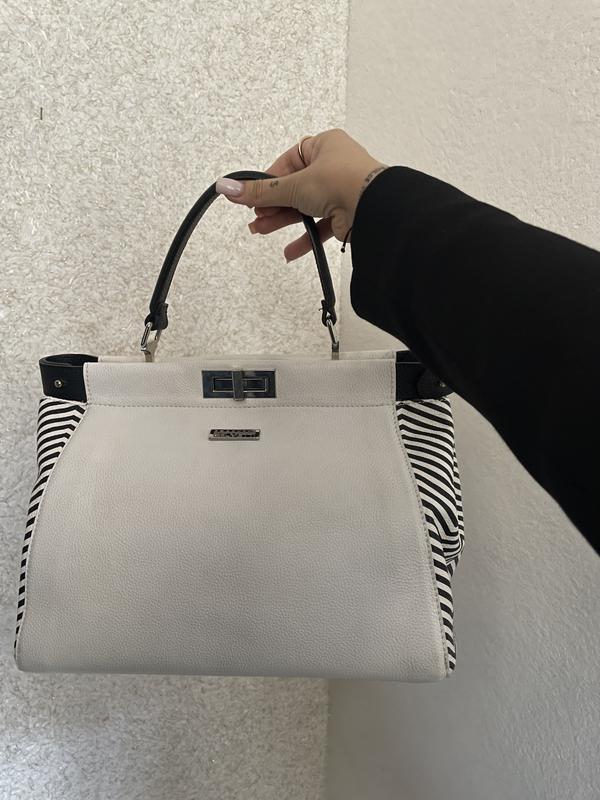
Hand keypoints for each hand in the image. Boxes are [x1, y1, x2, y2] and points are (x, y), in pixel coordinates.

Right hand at [215, 128, 387, 261]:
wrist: (374, 207)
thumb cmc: (341, 181)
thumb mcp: (292, 185)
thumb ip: (260, 191)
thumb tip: (227, 187)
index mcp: (324, 146)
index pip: (288, 162)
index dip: (270, 180)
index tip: (253, 194)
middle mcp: (334, 167)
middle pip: (294, 187)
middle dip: (273, 204)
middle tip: (254, 217)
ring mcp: (341, 192)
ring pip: (305, 207)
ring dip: (284, 221)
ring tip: (261, 231)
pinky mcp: (346, 216)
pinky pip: (320, 227)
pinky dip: (305, 239)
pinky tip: (289, 251)